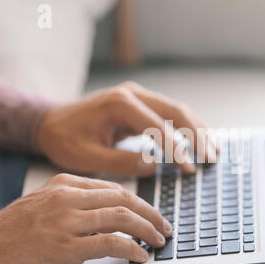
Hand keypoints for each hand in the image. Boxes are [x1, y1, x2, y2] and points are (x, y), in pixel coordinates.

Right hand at [0, 173, 172, 263]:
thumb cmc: (15, 229)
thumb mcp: (46, 202)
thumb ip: (78, 202)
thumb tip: (112, 213)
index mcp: (66, 184)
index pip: (115, 189)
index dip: (140, 202)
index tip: (151, 214)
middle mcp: (69, 197)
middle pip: (124, 199)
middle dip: (151, 213)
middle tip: (164, 226)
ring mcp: (68, 220)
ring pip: (122, 217)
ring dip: (147, 230)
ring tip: (158, 240)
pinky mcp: (66, 246)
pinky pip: (111, 242)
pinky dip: (131, 248)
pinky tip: (139, 255)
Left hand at [36, 81, 216, 176]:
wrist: (50, 123)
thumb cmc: (65, 140)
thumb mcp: (87, 157)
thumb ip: (121, 162)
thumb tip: (154, 165)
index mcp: (119, 104)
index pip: (158, 126)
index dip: (177, 149)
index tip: (189, 169)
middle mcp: (132, 94)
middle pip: (176, 111)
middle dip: (197, 136)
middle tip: (211, 158)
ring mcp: (138, 96)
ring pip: (177, 110)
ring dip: (197, 130)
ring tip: (213, 151)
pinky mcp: (140, 104)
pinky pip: (169, 114)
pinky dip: (187, 128)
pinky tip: (199, 141)